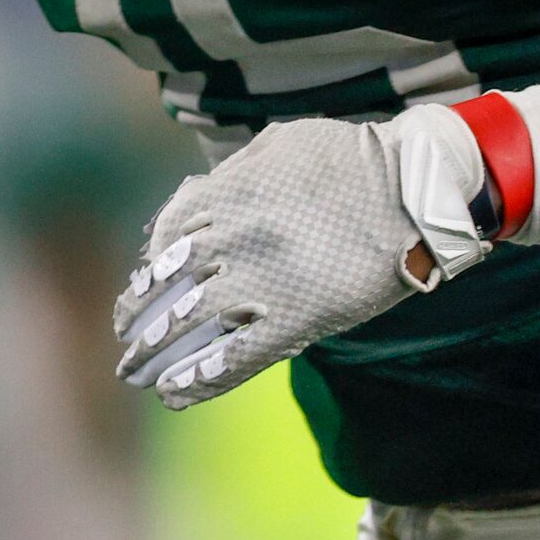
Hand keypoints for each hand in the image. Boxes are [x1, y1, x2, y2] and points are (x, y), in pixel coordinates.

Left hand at [115, 114, 433, 408]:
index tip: (138, 288)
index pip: (166, 239)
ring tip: (136, 373)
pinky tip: (176, 394)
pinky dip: (202, 378)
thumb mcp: (275, 145)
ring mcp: (265, 278)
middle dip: (137, 318)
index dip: (149, 271)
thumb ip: (229, 173)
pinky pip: (239, 355)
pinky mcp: (302, 317)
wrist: (417, 185)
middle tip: (122, 342)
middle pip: (167, 285)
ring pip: (192, 322)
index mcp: (225, 194)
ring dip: (157, 353)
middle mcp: (234, 236)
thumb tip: (191, 197)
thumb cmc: (350, 159)